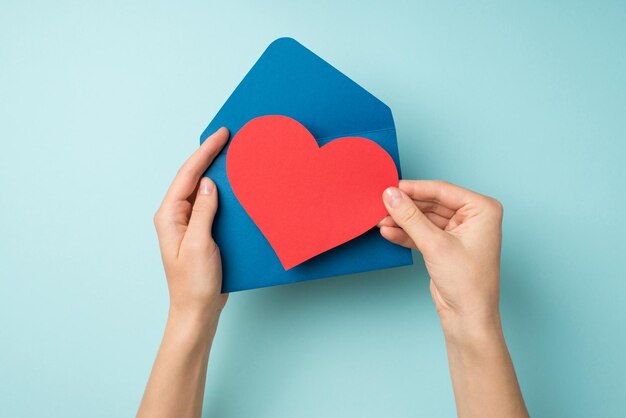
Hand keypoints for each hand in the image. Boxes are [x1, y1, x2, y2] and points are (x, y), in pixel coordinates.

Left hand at [153, 127, 229, 325]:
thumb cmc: (194, 283)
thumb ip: (203, 212)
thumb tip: (210, 183)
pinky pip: (210, 204)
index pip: (188, 175)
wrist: (197, 310)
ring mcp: (188, 224)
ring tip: (231, 153)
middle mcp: (176, 216)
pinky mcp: (200, 231)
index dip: (204, 152)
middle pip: (192, 177)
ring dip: (216, 171)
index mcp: (169, 216)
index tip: (221, 134)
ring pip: (202, 189)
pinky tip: (234, 186)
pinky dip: (222, 191)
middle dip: (209, 155)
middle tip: (228, 136)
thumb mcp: (200, 244)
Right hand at [379, 180, 503, 338]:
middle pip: (432, 203)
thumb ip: (410, 217)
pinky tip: (389, 232)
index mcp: (483, 209)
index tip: (391, 188)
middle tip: (382, 204)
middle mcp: (473, 217)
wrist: (468, 318)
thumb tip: (391, 195)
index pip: (442, 191)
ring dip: (403, 221)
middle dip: (406, 207)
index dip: (414, 189)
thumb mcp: (435, 245)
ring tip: (381, 220)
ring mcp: (459, 231)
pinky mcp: (446, 245)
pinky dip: (407, 233)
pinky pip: (423, 232)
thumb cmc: (468, 284)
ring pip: (425, 218)